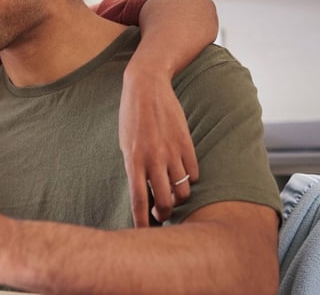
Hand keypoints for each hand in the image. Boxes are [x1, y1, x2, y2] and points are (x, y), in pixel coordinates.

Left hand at [119, 70, 198, 226]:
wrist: (147, 87)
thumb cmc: (131, 118)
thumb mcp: (125, 144)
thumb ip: (134, 168)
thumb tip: (144, 194)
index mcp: (133, 160)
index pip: (139, 200)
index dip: (142, 221)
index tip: (143, 233)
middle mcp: (153, 159)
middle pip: (165, 202)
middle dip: (164, 214)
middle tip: (161, 214)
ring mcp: (172, 152)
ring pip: (182, 191)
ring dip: (178, 199)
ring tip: (172, 195)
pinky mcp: (187, 144)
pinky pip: (193, 174)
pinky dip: (189, 180)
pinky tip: (182, 175)